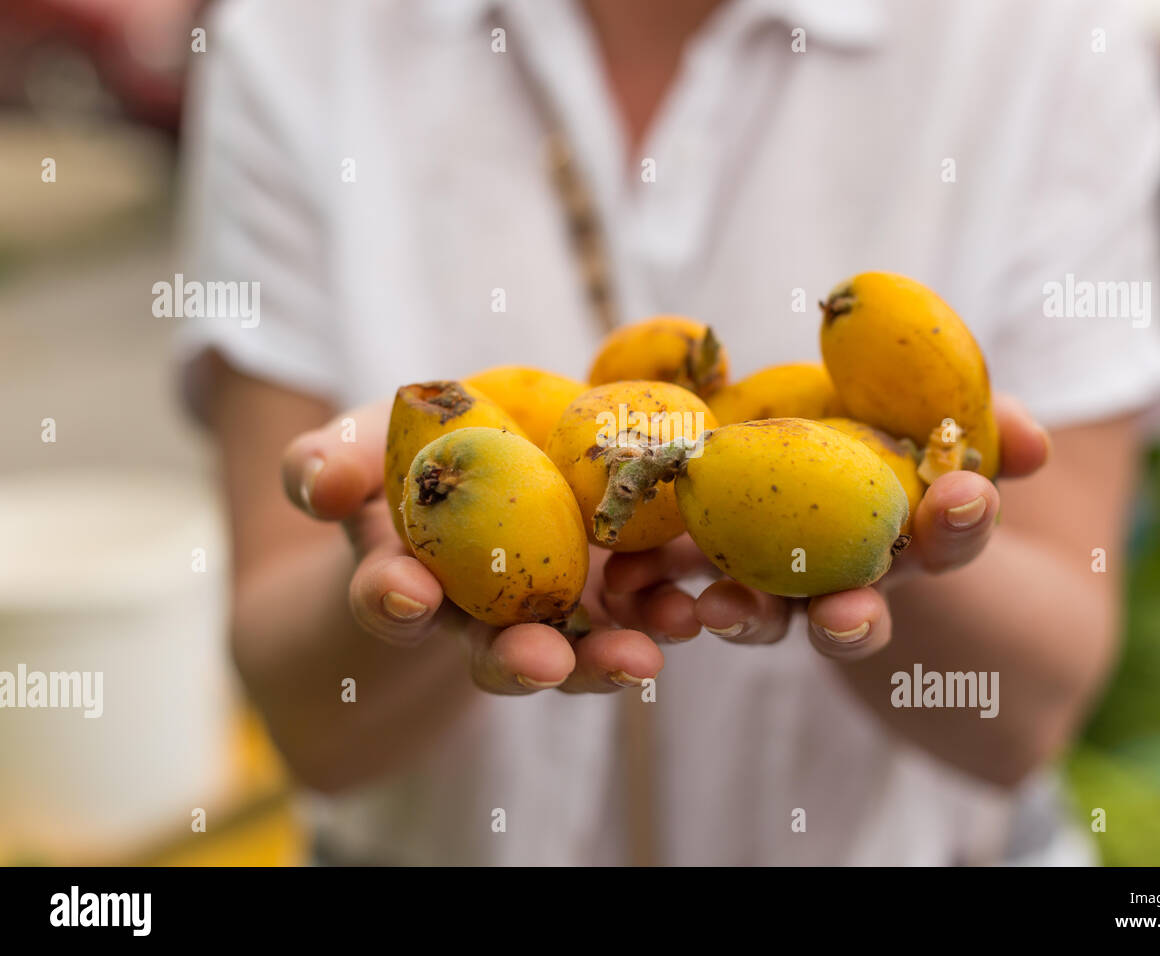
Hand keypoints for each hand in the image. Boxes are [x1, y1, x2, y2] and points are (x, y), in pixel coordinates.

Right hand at [280, 400, 664, 692]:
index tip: (403, 594)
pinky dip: (665, 611)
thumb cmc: (406, 456)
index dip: (392, 600)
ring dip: (608, 655)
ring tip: (642, 656)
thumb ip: (326, 464)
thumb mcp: (357, 447)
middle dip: (519, 661)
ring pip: (578, 649)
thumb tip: (319, 485)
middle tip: (543, 661)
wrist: (489, 456)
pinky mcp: (615, 589)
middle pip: (496, 654)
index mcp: (410, 584)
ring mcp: (552, 611)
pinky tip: (693, 605)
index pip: (391, 600)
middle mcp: (481, 618)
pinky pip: (641, 610)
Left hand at [600, 395, 1051, 660]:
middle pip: (855, 614)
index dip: (962, 523)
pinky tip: (633, 587)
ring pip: (766, 618)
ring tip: (716, 610)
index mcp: (909, 538)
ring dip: (746, 618)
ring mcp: (774, 587)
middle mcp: (845, 581)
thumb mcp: (927, 415)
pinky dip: (659, 591)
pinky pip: (682, 589)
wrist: (797, 458)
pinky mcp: (704, 572)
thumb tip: (1036, 440)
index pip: (949, 539)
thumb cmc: (880, 432)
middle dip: (854, 620)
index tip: (965, 496)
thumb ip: (981, 423)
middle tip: (846, 618)